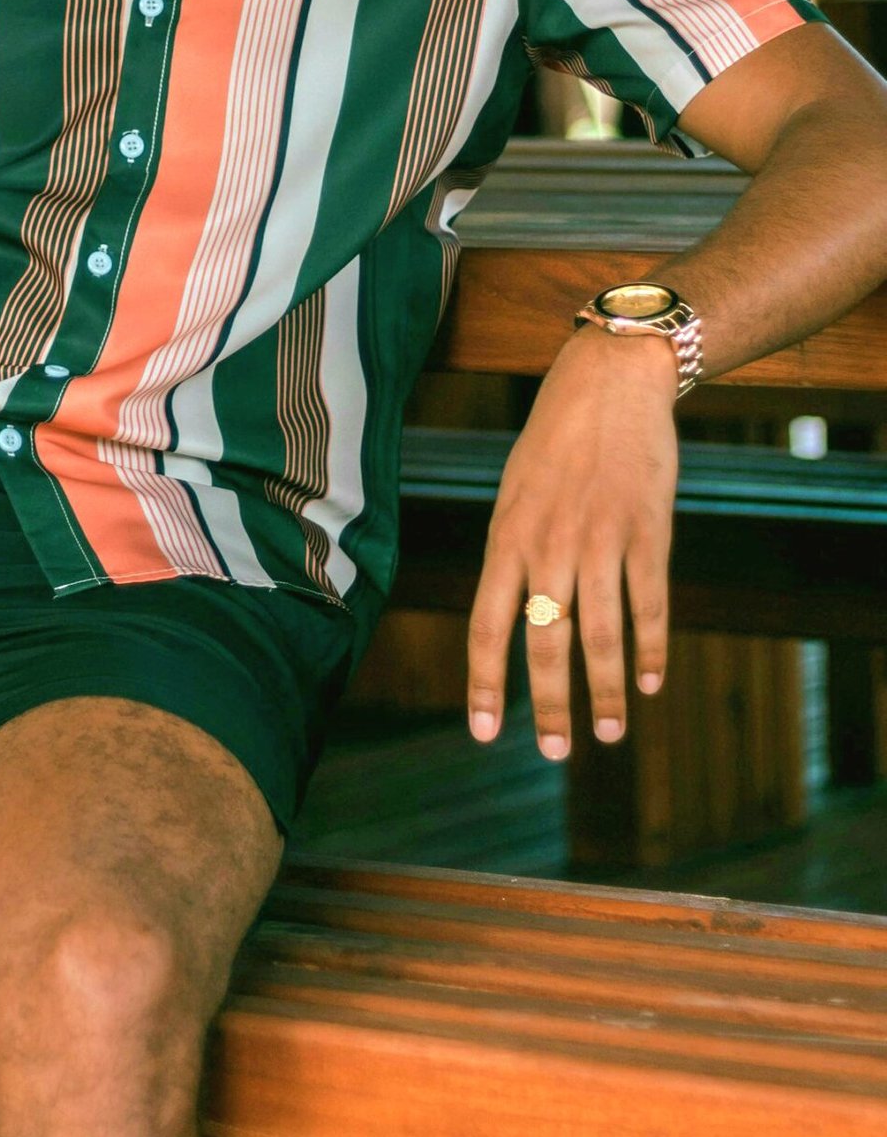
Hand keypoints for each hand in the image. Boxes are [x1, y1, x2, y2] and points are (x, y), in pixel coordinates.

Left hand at [466, 328, 677, 759]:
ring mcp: (601, 539)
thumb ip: (512, 554)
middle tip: (556, 753)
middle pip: (545, 642)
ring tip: (611, 733)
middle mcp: (549, 544)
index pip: (487, 625)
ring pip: (602, 634)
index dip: (485, 683)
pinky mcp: (648, 532)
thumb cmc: (554, 442)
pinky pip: (649, 605)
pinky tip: (651, 682)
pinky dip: (650, 650)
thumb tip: (506, 618)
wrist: (610, 383)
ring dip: (608, 691)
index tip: (485, 732)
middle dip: (550, 705)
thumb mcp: (514, 493)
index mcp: (507, 537)